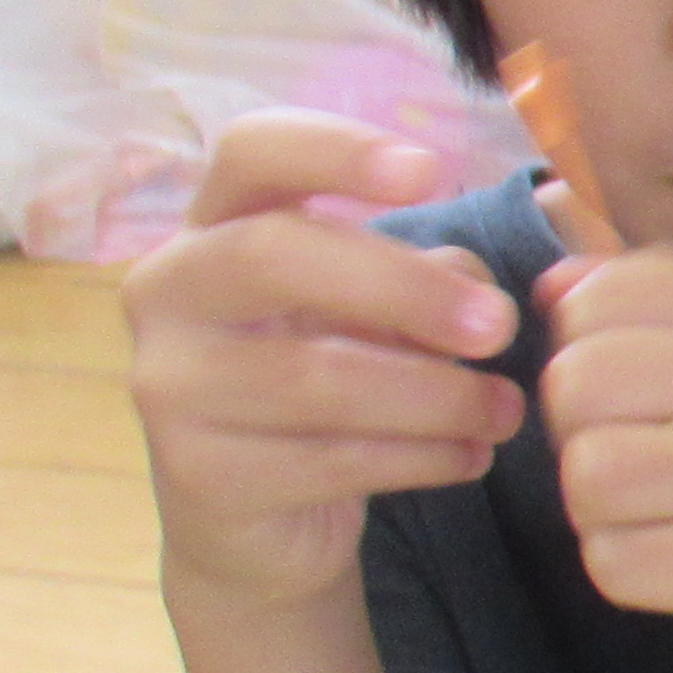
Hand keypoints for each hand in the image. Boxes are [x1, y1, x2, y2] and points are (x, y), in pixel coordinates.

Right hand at [122, 113, 520, 612]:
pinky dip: (420, 457)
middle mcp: (168, 292)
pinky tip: (470, 457)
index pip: (249, 151)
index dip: (336, 149)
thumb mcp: (376, 313)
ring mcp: (169, 386)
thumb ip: (428, 276)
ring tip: (504, 409)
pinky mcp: (198, 477)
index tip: (433, 171)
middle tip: (498, 326)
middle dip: (402, 287)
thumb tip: (479, 289)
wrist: (259, 523)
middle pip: (272, 253)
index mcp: (211, 226)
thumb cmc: (327, 385)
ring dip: (435, 394)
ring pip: (313, 376)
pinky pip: (328, 459)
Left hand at [535, 245, 672, 672]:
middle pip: (579, 382)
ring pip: (588, 473)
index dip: (579, 357)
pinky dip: (626, 572)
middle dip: (578, 437)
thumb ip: (635, 308)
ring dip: (598, 511)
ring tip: (664, 516)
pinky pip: (613, 559)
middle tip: (641, 467)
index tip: (636, 399)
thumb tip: (549, 286)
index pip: (598, 300)